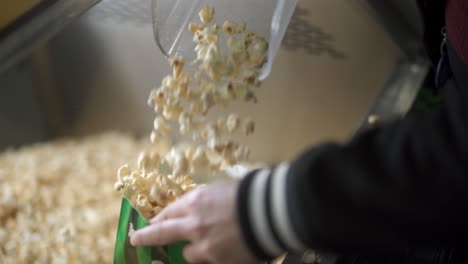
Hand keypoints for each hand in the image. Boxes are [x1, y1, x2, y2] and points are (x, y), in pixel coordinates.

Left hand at [130, 180, 258, 263]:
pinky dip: (214, 257)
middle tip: (136, 241)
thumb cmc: (248, 195)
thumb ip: (201, 201)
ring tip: (215, 244)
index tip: (146, 225)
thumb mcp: (220, 189)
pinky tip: (228, 249)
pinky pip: (207, 261)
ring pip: (188, 254)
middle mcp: (193, 224)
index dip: (155, 221)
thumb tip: (192, 210)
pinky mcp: (216, 260)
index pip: (166, 213)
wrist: (270, 211)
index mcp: (194, 202)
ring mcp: (204, 245)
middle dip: (145, 238)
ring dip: (195, 250)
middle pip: (161, 233)